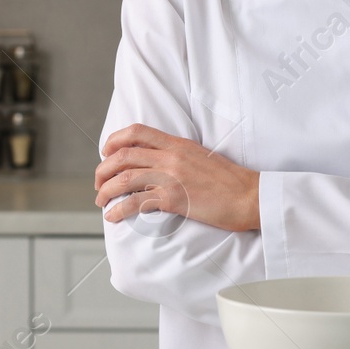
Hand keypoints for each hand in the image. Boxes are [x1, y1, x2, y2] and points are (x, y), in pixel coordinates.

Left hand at [95, 124, 261, 231]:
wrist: (250, 196)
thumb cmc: (230, 182)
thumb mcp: (202, 157)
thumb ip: (179, 156)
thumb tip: (158, 163)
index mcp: (178, 144)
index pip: (137, 132)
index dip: (115, 141)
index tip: (106, 154)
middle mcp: (171, 157)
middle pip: (123, 155)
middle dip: (103, 170)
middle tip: (99, 183)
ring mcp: (171, 177)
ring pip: (125, 178)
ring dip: (105, 190)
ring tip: (101, 201)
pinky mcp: (174, 199)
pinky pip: (136, 202)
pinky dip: (118, 210)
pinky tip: (113, 216)